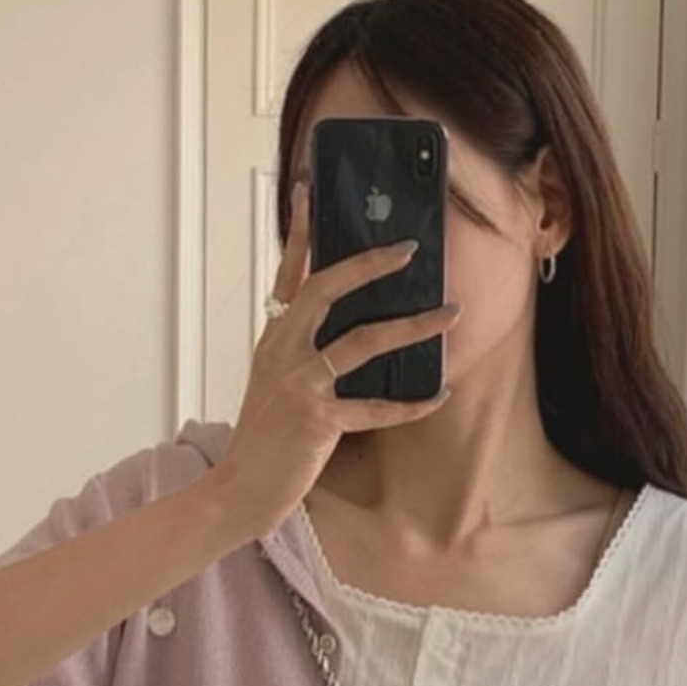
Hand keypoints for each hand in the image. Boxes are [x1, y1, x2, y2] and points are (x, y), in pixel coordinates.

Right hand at [216, 180, 461, 540]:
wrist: (237, 491)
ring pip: (363, 341)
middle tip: (407, 249)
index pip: (288, 276)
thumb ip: (296, 353)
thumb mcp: (271, 386)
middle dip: (368, 264)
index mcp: (272, 341)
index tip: (312, 193)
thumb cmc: (262, 442)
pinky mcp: (318, 420)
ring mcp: (300, 384)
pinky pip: (376, 407)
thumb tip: (341, 330)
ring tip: (449, 314)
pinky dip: (411, 403)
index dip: (300, 234)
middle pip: (324, 289)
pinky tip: (440, 395)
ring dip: (412, 326)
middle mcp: (282, 352)